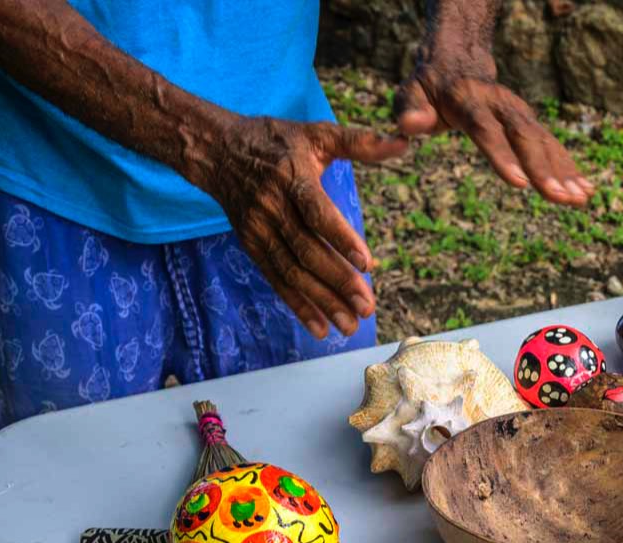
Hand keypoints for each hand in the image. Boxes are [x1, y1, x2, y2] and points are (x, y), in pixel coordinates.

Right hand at [192, 116, 406, 338]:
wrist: (218, 151)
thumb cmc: (277, 141)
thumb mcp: (317, 134)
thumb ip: (360, 142)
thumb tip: (404, 141)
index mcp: (292, 178)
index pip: (317, 212)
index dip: (341, 239)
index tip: (367, 264)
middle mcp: (272, 207)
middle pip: (307, 251)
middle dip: (339, 282)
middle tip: (367, 306)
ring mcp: (259, 230)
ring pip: (293, 272)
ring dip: (322, 302)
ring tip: (350, 325)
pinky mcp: (252, 246)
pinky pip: (276, 280)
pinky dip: (299, 306)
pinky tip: (321, 328)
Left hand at [396, 59, 591, 206]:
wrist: (457, 61)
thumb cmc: (428, 87)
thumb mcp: (409, 92)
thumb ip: (409, 109)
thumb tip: (410, 127)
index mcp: (468, 100)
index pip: (487, 130)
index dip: (504, 156)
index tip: (520, 184)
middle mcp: (500, 105)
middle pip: (524, 137)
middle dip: (545, 169)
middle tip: (561, 198)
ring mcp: (518, 113)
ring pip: (544, 142)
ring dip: (564, 172)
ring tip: (581, 199)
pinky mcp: (529, 123)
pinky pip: (551, 146)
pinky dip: (569, 168)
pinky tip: (585, 190)